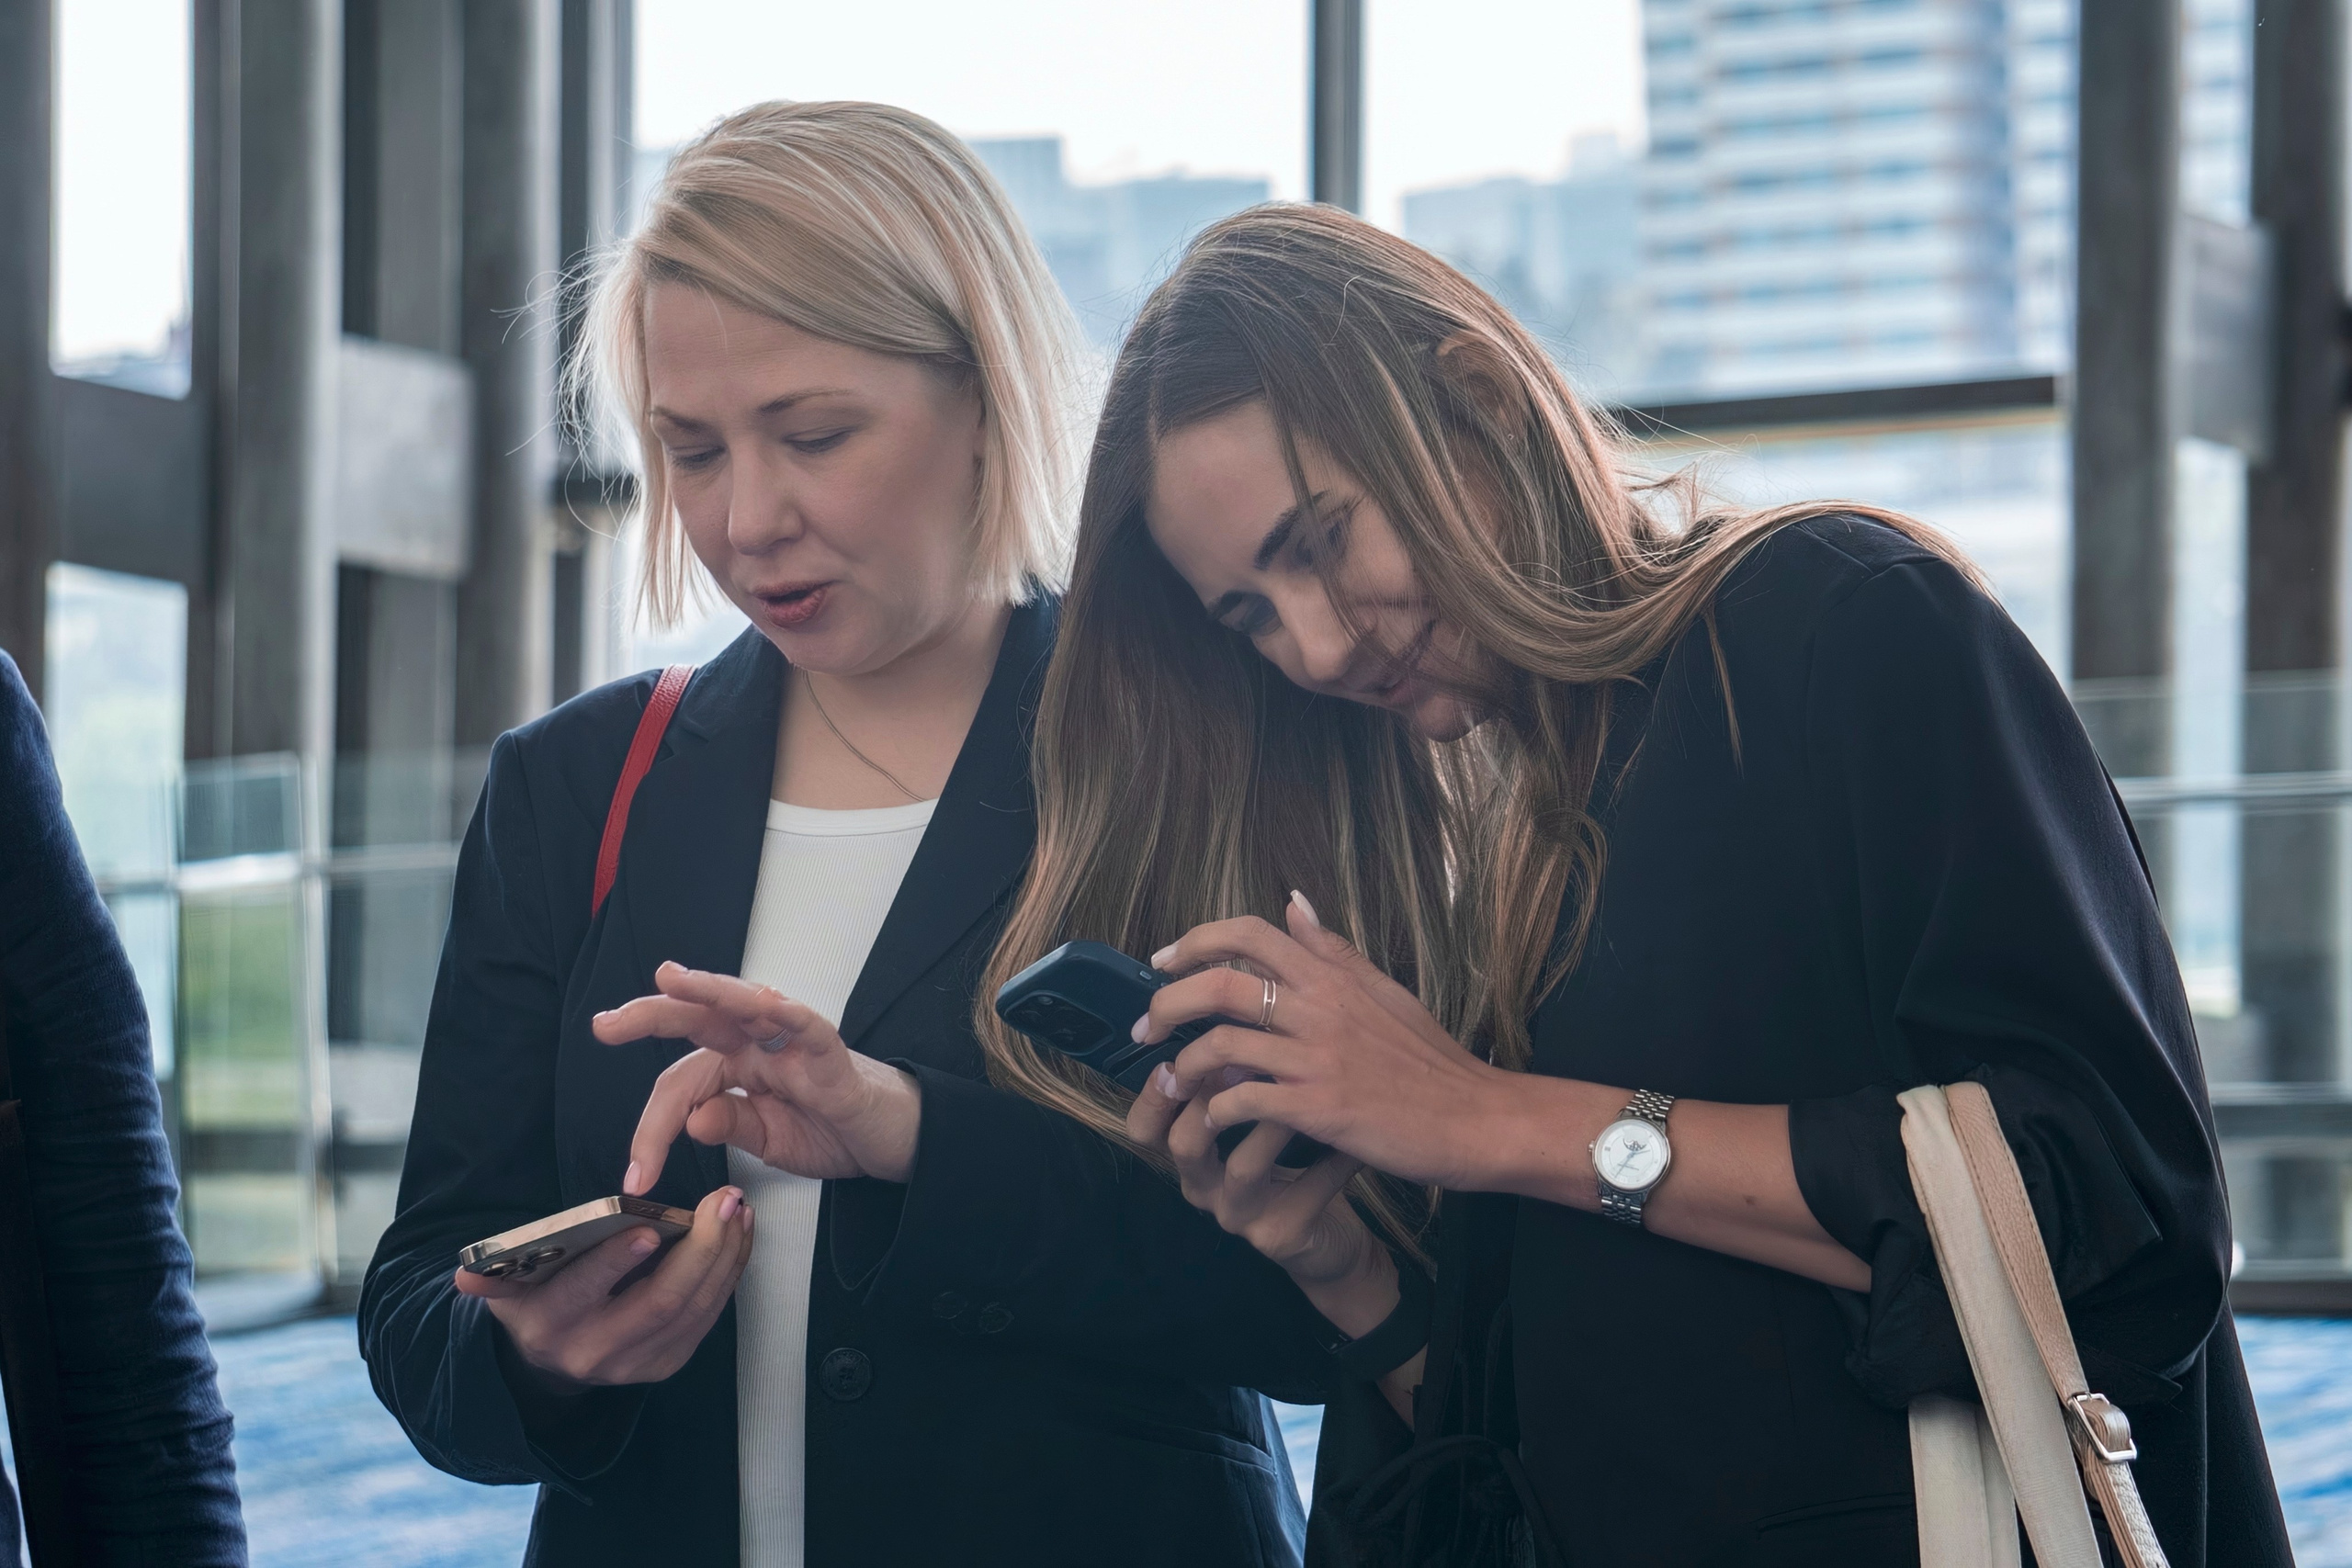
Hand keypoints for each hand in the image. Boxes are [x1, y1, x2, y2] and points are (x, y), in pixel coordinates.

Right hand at [453, 1183, 752, 1387]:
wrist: (550, 1361)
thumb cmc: (536, 1300)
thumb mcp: (506, 1287)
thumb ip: (493, 1275)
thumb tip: (467, 1275)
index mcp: (550, 1326)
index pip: (584, 1293)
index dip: (616, 1262)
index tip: (648, 1228)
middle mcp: (595, 1353)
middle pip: (659, 1303)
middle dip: (700, 1250)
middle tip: (724, 1202)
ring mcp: (637, 1364)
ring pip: (694, 1310)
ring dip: (725, 1257)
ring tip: (738, 1209)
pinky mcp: (667, 1363)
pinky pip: (708, 1317)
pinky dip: (729, 1273)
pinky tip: (739, 1236)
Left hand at [592, 962, 922, 1186]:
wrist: (893, 1140)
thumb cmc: (833, 1130)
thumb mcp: (768, 1142)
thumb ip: (730, 1125)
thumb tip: (692, 1119)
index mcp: (738, 1068)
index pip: (682, 1085)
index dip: (651, 1129)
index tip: (636, 1177)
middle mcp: (759, 1045)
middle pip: (699, 1021)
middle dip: (650, 1016)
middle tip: (604, 1025)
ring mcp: (793, 1043)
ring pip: (746, 1007)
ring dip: (708, 990)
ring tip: (668, 980)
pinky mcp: (830, 1052)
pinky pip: (805, 1024)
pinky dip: (782, 1011)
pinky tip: (759, 1001)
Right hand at [1126, 1061, 1381, 1298]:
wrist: (1330, 1237)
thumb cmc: (1288, 1161)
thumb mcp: (1253, 1119)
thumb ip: (1231, 1076)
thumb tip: (1228, 1002)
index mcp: (1189, 1156)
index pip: (1144, 1128)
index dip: (1154, 1092)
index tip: (1179, 1051)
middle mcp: (1204, 1189)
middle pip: (1181, 1143)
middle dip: (1210, 1097)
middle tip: (1245, 1061)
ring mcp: (1240, 1217)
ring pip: (1243, 1165)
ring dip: (1274, 1121)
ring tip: (1305, 1089)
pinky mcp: (1281, 1238)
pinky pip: (1305, 1190)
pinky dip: (1331, 1158)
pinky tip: (1354, 1136)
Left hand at [1142, 894, 1511, 1190]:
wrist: (1475, 1119)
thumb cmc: (1431, 1061)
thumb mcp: (1385, 992)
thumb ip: (1333, 950)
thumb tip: (1294, 902)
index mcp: (1332, 976)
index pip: (1249, 933)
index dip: (1195, 941)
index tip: (1164, 961)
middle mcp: (1321, 1008)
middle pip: (1220, 984)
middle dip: (1169, 1001)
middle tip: (1148, 1025)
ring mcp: (1318, 1058)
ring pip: (1222, 1044)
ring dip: (1184, 1065)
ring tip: (1171, 1081)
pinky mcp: (1319, 1108)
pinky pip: (1243, 1100)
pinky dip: (1216, 1110)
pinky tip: (1212, 1120)